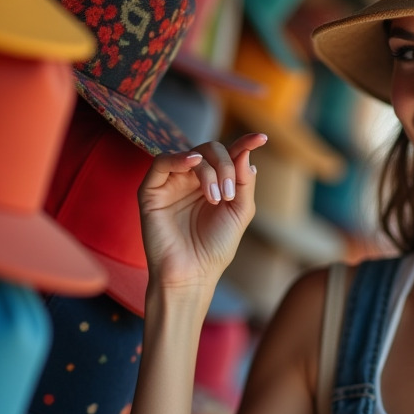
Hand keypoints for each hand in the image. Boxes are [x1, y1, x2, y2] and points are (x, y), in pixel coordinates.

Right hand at [138, 133, 266, 299]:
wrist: (192, 274)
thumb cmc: (215, 248)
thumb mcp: (239, 212)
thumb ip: (243, 181)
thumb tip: (245, 152)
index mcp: (214, 183)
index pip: (229, 155)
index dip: (244, 144)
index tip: (261, 138)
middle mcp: (192, 180)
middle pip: (210, 150)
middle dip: (225, 166)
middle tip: (228, 195)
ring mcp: (172, 184)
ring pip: (191, 155)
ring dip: (209, 171)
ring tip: (215, 198)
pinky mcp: (151, 191)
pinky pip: (161, 162)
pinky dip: (178, 157)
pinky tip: (193, 163)